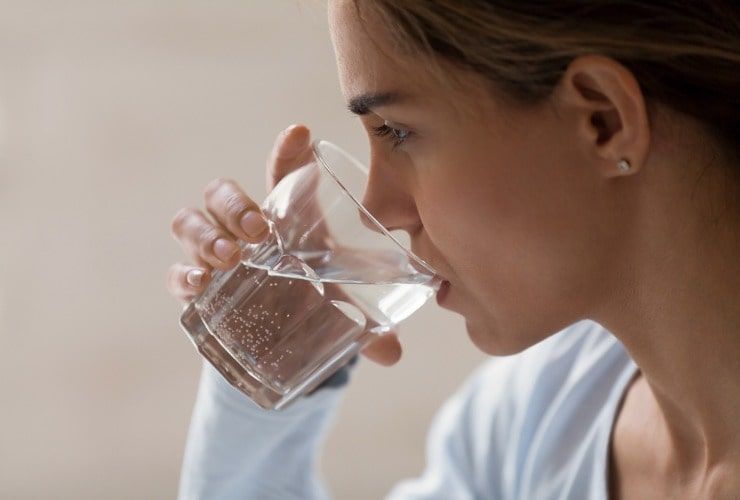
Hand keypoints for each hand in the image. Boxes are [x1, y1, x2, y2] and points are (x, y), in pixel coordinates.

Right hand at [167, 124, 401, 365]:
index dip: (287, 151)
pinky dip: (182, 275)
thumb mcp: (339, 307)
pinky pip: (175, 272)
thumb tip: (392, 353)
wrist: (278, 334)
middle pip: (221, 194)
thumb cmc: (310, 298)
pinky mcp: (195, 286)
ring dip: (205, 235)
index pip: (281, 174)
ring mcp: (213, 254)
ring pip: (190, 222)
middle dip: (233, 205)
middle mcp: (242, 228)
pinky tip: (199, 284)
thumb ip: (366, 324)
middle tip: (257, 230)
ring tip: (229, 258)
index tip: (301, 133)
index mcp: (283, 217)